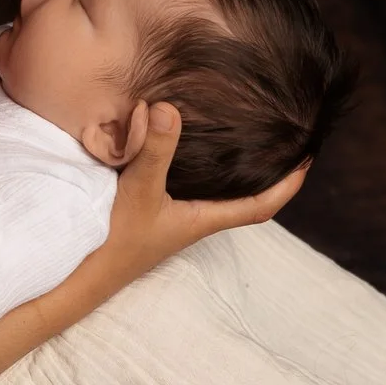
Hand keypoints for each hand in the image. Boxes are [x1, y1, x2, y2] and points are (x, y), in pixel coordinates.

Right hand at [98, 102, 308, 276]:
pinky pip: (181, 182)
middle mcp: (192, 219)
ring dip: (229, 167)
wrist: (77, 275)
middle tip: (281, 140)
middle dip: (264, 172)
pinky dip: (191, 162)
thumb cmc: (113, 242)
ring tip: (242, 135)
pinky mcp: (148, 210)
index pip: (260, 206)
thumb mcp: (137, 191)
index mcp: (202, 219)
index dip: (287, 186)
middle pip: (241, 196)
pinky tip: (181, 143)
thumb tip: (169, 108)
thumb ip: (155, 151)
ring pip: (211, 189)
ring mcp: (170, 217)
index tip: (308, 159)